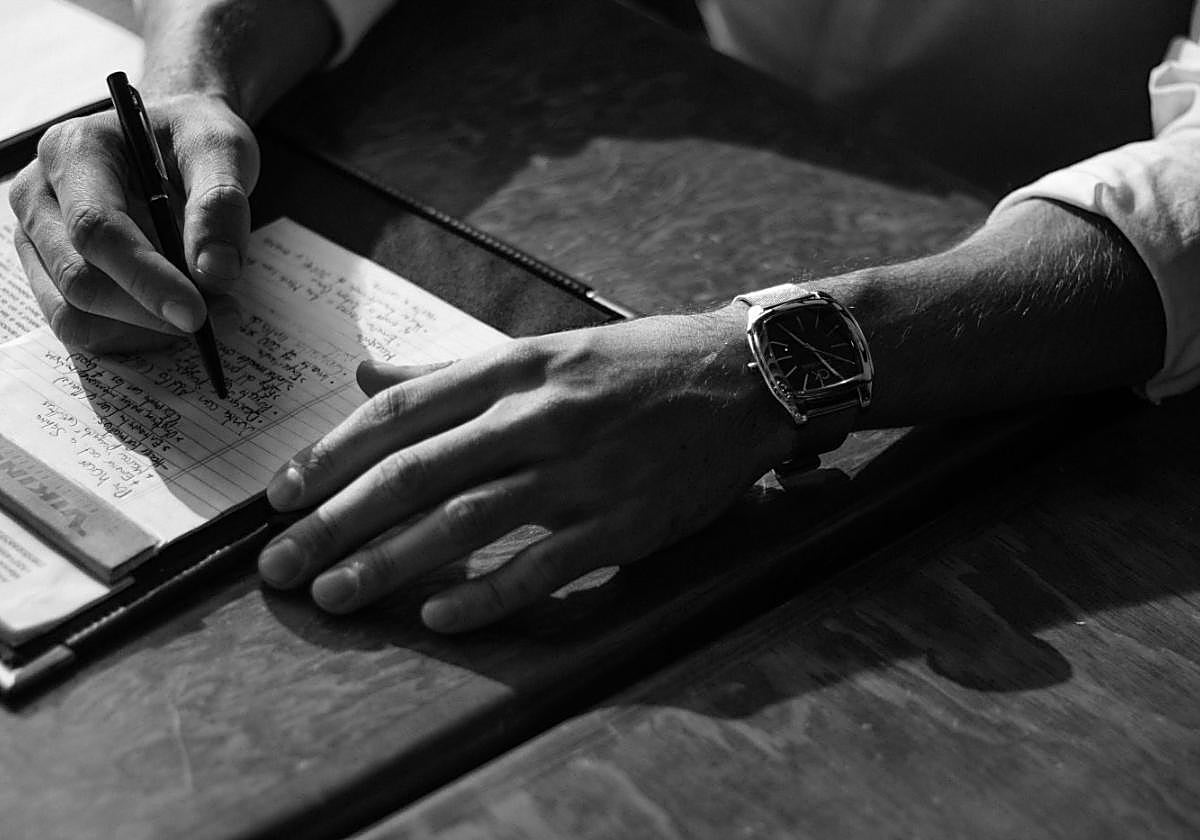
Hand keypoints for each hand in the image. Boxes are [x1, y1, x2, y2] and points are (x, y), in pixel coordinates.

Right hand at [7, 91, 258, 352]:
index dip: (147, 279)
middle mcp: (39, 194)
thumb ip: (221, 204)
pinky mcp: (52, 271)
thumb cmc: (192, 137)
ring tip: (208, 312)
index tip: (197, 314)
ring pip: (74, 314)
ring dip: (144, 330)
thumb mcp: (222, 149)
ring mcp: (38, 237)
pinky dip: (134, 335)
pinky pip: (82, 325)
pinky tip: (175, 317)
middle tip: (222, 314)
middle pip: (79, 280)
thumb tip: (215, 273)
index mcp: (74, 151)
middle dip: (152, 312)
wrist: (172, 137)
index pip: (96, 229)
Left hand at [258, 308, 796, 631]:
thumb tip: (366, 374)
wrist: (742, 379)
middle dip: (337, 521)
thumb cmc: (637, 366)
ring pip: (466, 521)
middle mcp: (541, 416)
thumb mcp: (543, 349)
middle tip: (281, 564)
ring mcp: (582, 471)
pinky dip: (486, 596)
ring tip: (335, 593)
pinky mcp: (623, 522)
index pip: (402, 412)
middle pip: (417, 472)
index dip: (332, 455)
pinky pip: (542, 566)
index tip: (283, 496)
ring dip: (390, 562)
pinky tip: (438, 619)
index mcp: (516, 368)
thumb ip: (451, 369)